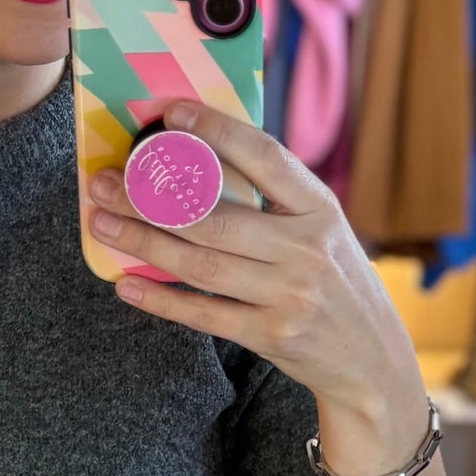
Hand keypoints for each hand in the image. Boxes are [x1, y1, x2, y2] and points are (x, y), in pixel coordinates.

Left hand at [88, 100, 429, 471]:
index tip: (169, 113)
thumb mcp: (325, 233)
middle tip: (104, 182)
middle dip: (149, 198)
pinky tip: (126, 285)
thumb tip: (202, 159)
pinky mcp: (272, 337)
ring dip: (142, 243)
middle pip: (214, 216)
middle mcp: (307, 250)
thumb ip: (279, 201)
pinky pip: (203, 313)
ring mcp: (290, 296)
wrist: (374, 363)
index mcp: (322, 210)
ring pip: (200, 264)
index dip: (215, 130)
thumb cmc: (337, 287)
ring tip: (102, 223)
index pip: (264, 157)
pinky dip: (160, 299)